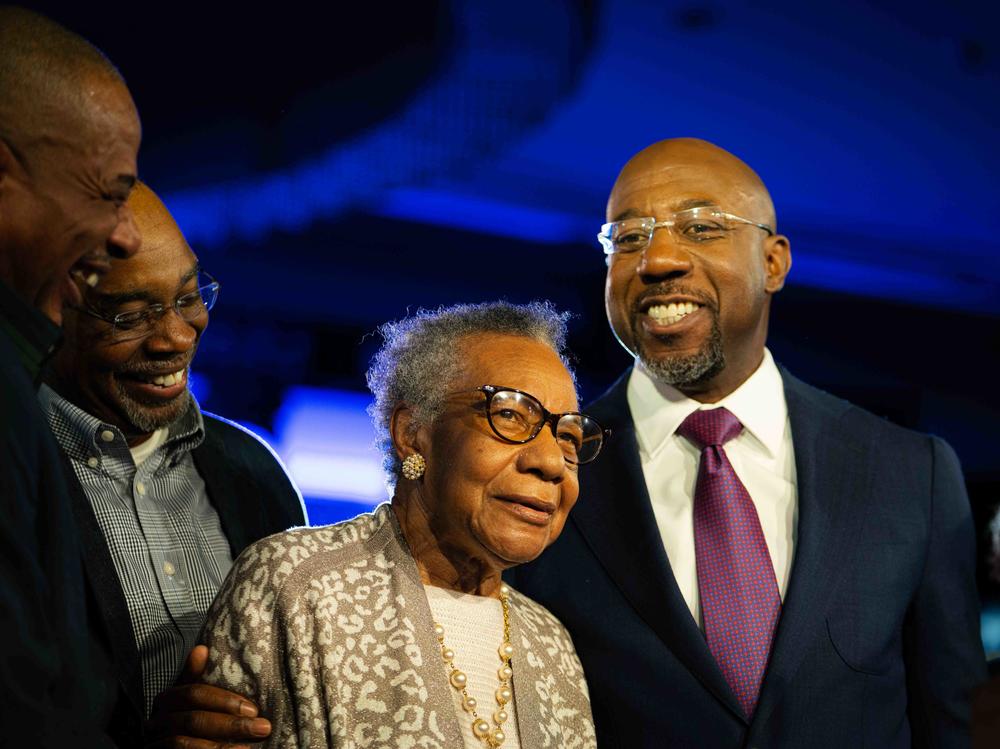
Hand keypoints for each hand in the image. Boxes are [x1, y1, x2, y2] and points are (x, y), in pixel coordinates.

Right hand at [145, 644, 270, 748]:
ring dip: (221, 746)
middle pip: (193, 720)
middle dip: (231, 725)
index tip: (253, 709)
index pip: (193, 694)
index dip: (223, 700)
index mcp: (166, 701)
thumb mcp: (195, 699)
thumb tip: (201, 649)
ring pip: (185, 744)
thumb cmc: (194, 721)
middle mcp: (156, 722)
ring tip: (250, 748)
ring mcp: (157, 744)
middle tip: (263, 727)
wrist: (186, 747)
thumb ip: (196, 676)